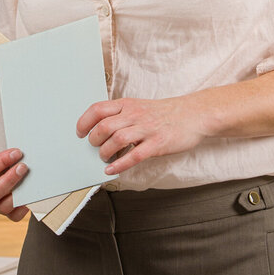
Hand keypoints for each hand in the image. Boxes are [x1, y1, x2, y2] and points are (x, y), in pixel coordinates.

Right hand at [0, 147, 29, 221]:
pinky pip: (14, 216)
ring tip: (30, 181)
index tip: (16, 152)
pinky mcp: (5, 212)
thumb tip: (17, 150)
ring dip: (18, 194)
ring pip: (3, 207)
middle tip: (23, 167)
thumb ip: (1, 153)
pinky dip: (22, 208)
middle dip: (10, 179)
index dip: (0, 162)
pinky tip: (29, 197)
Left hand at [76, 96, 207, 174]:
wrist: (194, 114)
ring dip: (105, 152)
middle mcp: (135, 115)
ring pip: (117, 140)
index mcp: (128, 104)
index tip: (79, 133)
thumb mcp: (140, 107)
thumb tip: (100, 131)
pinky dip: (119, 165)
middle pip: (104, 126)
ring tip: (104, 158)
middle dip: (93, 140)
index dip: (84, 122)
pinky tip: (112, 170)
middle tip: (94, 147)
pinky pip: (134, 156)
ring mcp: (147, 129)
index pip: (98, 109)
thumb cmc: (165, 113)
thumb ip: (122, 116)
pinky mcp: (158, 144)